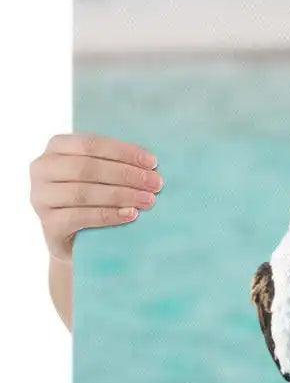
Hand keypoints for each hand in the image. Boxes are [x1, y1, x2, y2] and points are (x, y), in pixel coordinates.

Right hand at [29, 132, 162, 261]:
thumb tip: (151, 164)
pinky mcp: (48, 224)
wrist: (78, 238)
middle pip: (87, 168)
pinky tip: (131, 214)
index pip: (91, 144)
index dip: (124, 152)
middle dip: (127, 175)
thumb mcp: (101, 174)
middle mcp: (42, 169)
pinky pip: (80, 217)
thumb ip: (115, 162)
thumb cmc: (94, 196)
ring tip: (149, 200)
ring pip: (84, 193)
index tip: (153, 162)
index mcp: (56, 148)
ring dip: (121, 195)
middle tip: (156, 183)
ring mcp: (41, 197)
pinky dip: (109, 215)